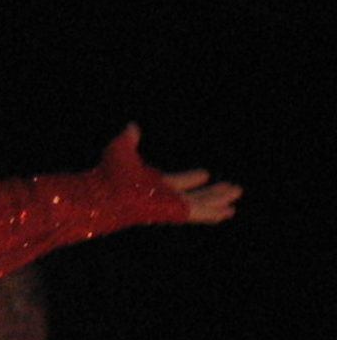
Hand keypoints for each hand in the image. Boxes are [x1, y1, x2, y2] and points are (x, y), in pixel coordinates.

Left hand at [114, 123, 242, 223]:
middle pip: (194, 196)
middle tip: (232, 190)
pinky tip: (228, 212)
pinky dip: (212, 212)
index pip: (177, 181)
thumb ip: (129, 139)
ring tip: (234, 204)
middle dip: (212, 193)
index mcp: (152, 183)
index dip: (191, 179)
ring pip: (200, 205)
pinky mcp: (174, 211)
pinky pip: (198, 213)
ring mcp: (169, 205)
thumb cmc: (108, 174)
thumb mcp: (121, 151)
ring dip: (218, 202)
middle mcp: (163, 196)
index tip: (205, 174)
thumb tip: (132, 127)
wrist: (106, 191)